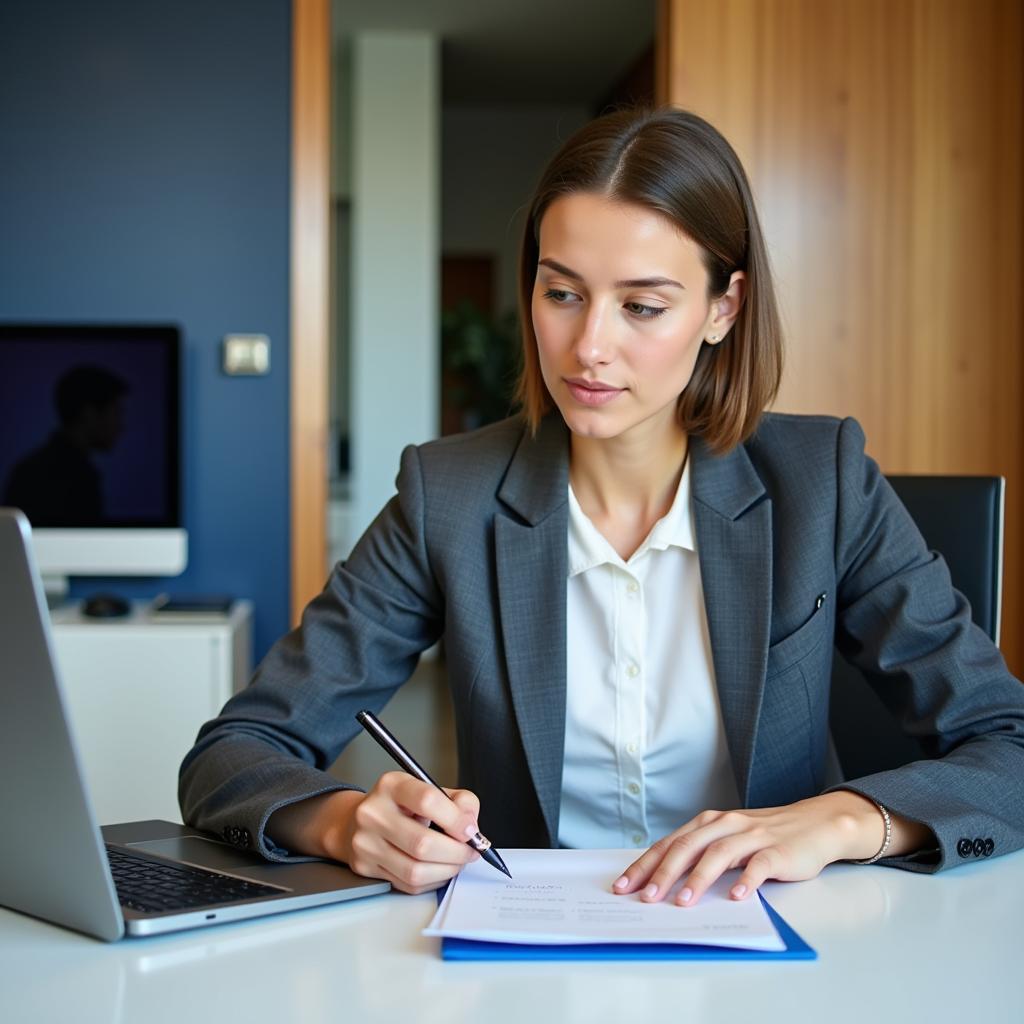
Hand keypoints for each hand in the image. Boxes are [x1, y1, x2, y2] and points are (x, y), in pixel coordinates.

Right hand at [337, 772, 481, 894]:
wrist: (357, 820)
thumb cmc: (400, 806)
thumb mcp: (429, 789)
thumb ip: (458, 802)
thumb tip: (470, 826)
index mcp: (392, 786)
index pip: (427, 800)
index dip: (456, 819)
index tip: (470, 831)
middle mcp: (373, 813)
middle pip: (422, 843)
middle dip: (456, 852)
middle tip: (470, 851)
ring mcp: (366, 843)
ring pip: (416, 870)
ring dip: (446, 870)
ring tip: (457, 861)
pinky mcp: (365, 867)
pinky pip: (408, 884)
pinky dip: (432, 880)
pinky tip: (438, 869)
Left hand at [611, 791, 888, 906]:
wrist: (814, 824)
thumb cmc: (765, 836)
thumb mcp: (728, 840)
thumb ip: (701, 854)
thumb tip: (663, 880)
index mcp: (709, 823)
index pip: (669, 844)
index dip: (645, 864)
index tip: (624, 885)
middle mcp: (725, 825)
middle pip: (688, 847)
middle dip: (663, 873)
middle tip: (646, 898)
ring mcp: (751, 836)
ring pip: (718, 854)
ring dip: (698, 878)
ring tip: (682, 902)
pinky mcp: (777, 851)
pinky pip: (759, 865)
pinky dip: (746, 880)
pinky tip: (736, 896)